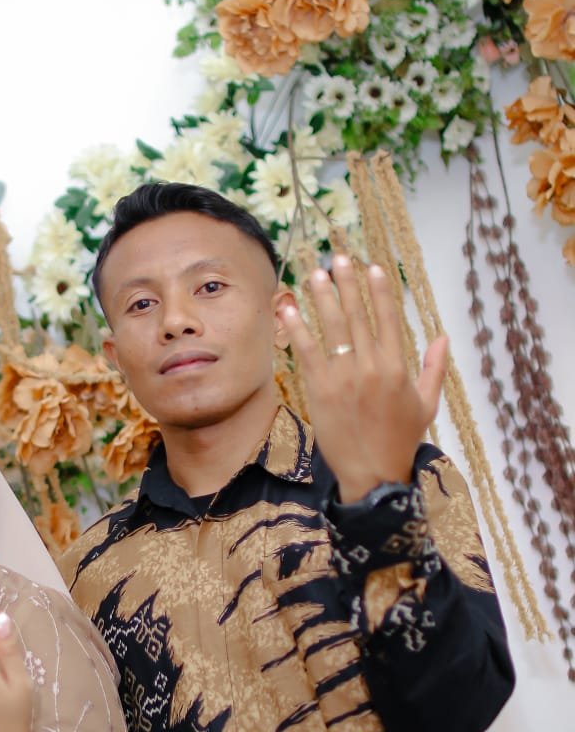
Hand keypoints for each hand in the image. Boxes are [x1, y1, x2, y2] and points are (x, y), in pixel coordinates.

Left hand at [281, 256, 448, 503]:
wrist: (373, 473)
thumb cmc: (401, 440)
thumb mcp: (427, 404)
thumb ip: (434, 368)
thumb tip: (443, 337)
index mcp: (398, 366)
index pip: (388, 318)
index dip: (379, 290)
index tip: (372, 267)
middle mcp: (371, 366)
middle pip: (357, 315)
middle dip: (347, 284)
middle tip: (337, 258)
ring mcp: (344, 377)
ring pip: (331, 328)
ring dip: (321, 297)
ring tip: (313, 273)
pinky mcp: (320, 390)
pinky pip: (306, 352)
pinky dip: (296, 328)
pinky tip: (288, 307)